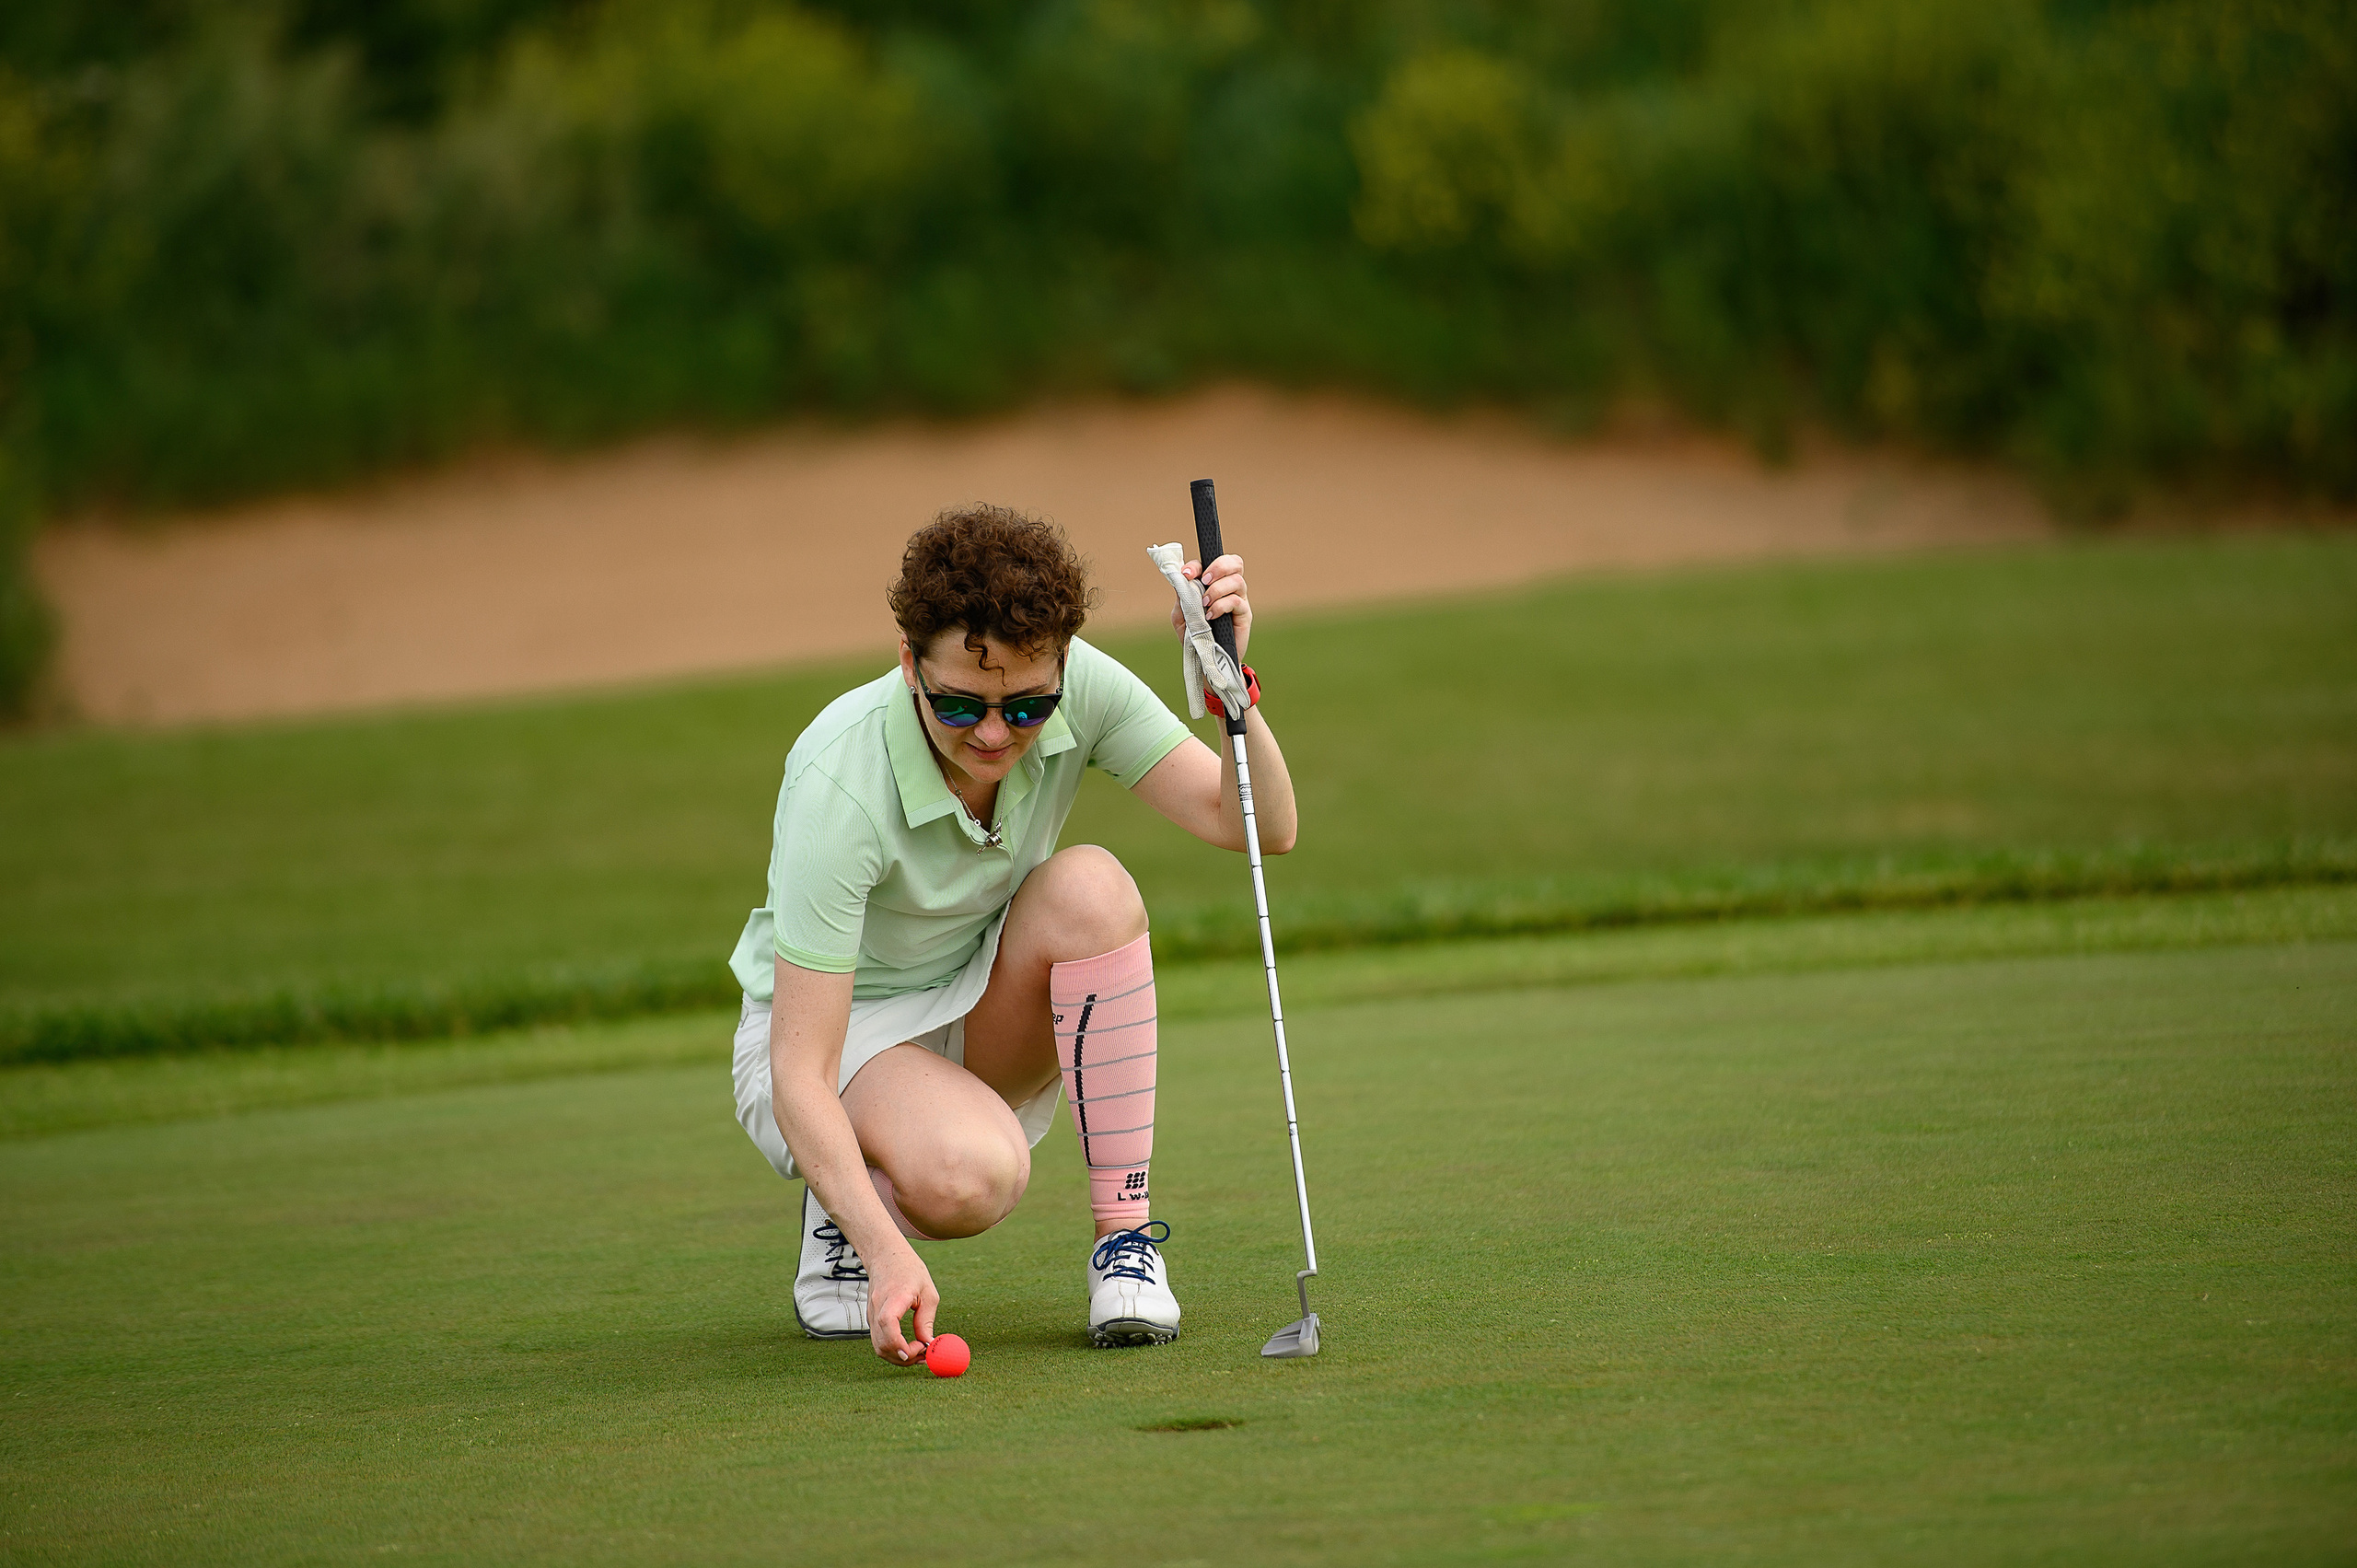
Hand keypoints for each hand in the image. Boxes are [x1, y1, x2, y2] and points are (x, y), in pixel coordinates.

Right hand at [865, 1240, 939, 1364]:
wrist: (885, 1256)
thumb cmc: (909, 1270)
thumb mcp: (928, 1292)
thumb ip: (926, 1320)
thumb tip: (929, 1344)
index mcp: (893, 1297)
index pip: (887, 1323)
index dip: (898, 1342)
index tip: (916, 1351)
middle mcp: (877, 1308)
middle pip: (882, 1343)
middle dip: (904, 1356)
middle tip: (924, 1356)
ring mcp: (871, 1316)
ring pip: (879, 1347)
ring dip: (899, 1356)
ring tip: (919, 1352)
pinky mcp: (872, 1320)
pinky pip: (879, 1342)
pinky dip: (893, 1349)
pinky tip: (909, 1346)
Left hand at [1170, 552, 1252, 658]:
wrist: (1206, 660)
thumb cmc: (1194, 636)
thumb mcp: (1181, 617)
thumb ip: (1182, 598)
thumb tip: (1182, 581)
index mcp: (1212, 584)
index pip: (1211, 562)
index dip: (1198, 565)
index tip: (1186, 574)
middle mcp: (1228, 588)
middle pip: (1234, 562)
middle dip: (1219, 567)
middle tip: (1205, 580)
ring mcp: (1238, 600)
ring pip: (1237, 580)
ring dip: (1218, 589)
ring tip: (1205, 603)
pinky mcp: (1245, 615)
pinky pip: (1237, 601)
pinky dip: (1221, 605)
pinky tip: (1211, 615)